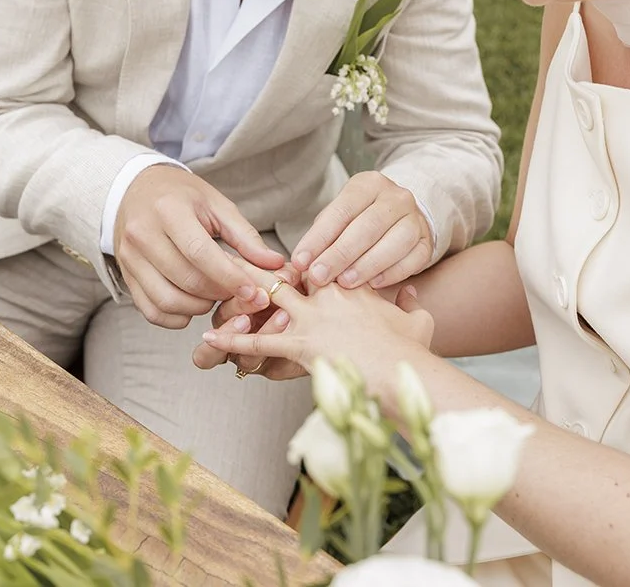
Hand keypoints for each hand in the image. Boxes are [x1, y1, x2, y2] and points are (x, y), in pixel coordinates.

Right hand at [114, 165, 287, 328]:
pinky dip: (175, 317)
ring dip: (199, 308)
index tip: (253, 291)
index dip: (229, 277)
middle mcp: (143, 235)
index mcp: (169, 211)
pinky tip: (194, 306)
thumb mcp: (217, 205)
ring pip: (166, 300)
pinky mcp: (126, 275)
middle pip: (186, 279)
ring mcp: (130, 258)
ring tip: (217, 296)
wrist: (136, 190)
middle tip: (241, 294)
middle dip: (220, 293)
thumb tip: (275, 264)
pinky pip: (150, 309)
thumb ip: (246, 236)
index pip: (200, 253)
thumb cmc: (183, 196)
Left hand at [197, 275, 436, 388]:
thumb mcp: (418, 321)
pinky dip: (233, 341)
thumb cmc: (410, 349)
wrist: (401, 370)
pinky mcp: (300, 345)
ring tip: (216, 287)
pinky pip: (259, 342)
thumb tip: (411, 292)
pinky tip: (211, 338)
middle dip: (264, 269)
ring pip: (268, 299)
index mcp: (354, 286)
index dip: (304, 265)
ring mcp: (312, 319)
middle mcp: (329, 296)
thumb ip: (412, 303)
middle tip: (238, 259)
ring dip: (242, 295)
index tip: (288, 263)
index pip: (321, 268)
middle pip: (289, 275)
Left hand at [291, 171, 435, 289]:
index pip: (342, 210)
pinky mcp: (427, 242)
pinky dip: (392, 273)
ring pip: (395, 242)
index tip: (301, 262)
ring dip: (367, 265)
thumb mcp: (338, 217)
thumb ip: (323, 237)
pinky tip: (373, 284)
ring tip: (345, 283)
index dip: (319, 238)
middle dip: (340, 254)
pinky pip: (413, 259)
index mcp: (369, 184)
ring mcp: (416, 219)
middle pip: (368, 226)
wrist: (399, 217)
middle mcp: (397, 197)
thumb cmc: (358, 220)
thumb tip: (303, 264)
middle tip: (319, 277)